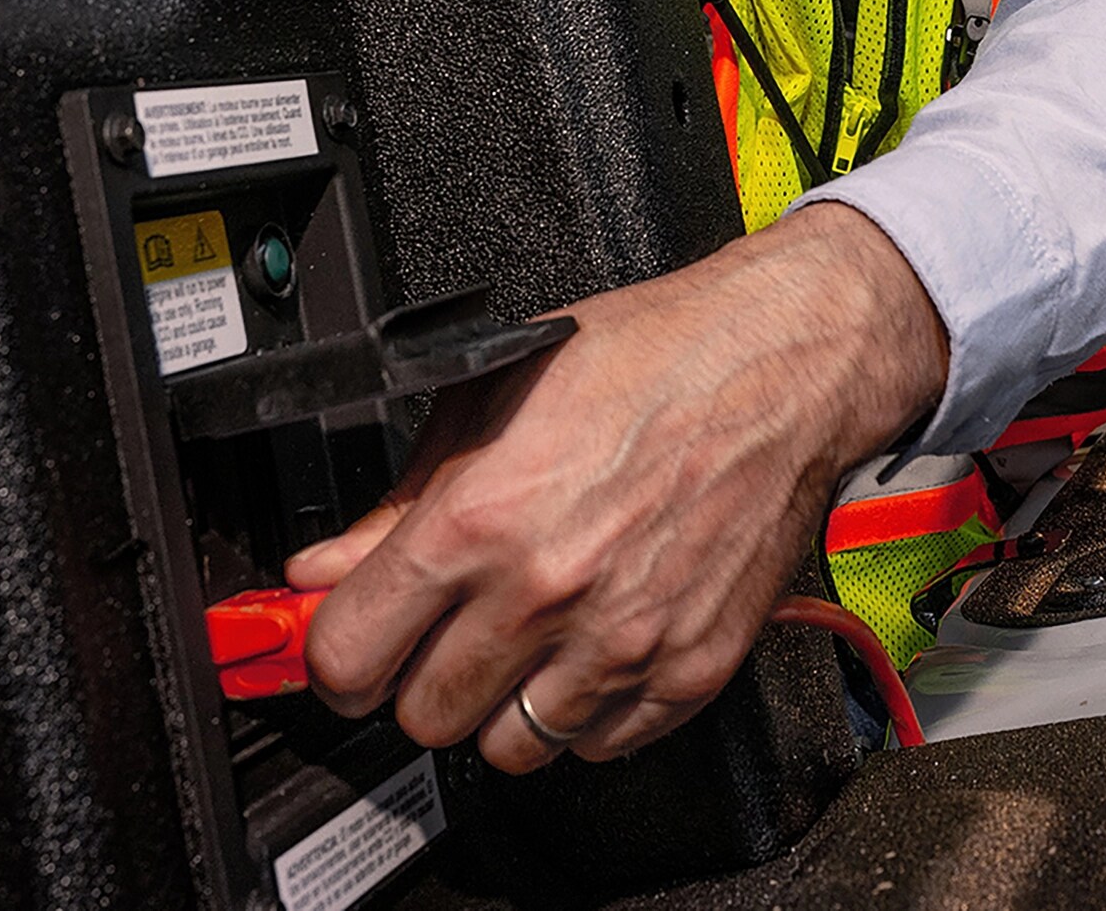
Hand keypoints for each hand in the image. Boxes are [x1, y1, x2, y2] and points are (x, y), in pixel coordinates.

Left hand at [284, 202, 946, 772]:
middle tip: (446, 624)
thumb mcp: (494, 391)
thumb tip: (328, 565)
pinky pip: (598, 745)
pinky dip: (586, 709)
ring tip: (526, 633)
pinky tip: (593, 639)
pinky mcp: (686, 671)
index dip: (336, 646)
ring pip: (507, 748)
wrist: (778, 365)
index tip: (351, 632)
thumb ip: (400, 496)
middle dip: (419, 672)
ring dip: (502, 701)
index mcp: (481, 518)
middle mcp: (545, 593)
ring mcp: (620, 643)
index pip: (347, 658)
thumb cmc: (650, 356)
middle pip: (420, 717)